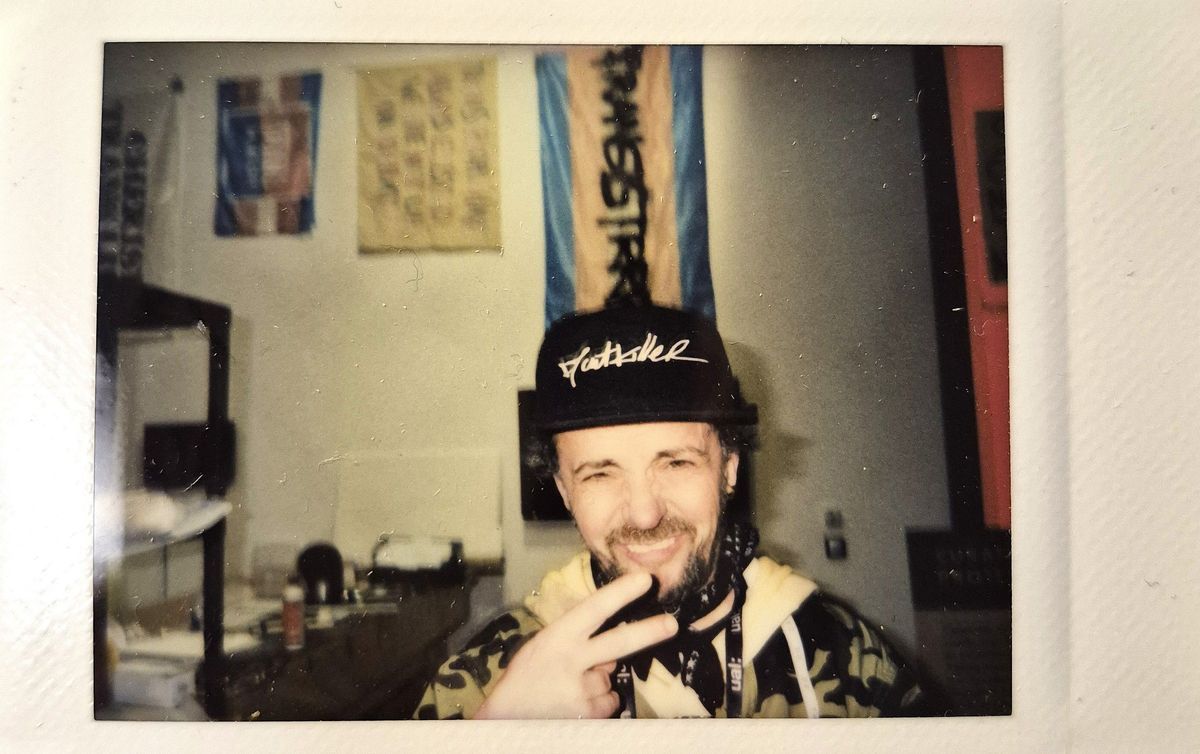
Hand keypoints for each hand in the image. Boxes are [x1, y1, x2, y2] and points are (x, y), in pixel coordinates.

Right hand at [473, 572, 676, 718]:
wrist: (505, 717)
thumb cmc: (525, 677)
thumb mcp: (543, 646)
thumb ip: (576, 641)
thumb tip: (611, 649)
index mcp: (557, 636)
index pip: (594, 609)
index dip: (621, 593)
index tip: (644, 579)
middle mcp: (571, 660)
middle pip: (618, 642)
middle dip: (649, 632)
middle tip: (672, 625)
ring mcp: (580, 689)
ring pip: (610, 677)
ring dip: (599, 681)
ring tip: (571, 687)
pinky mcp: (586, 714)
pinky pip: (609, 702)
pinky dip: (599, 703)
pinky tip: (576, 702)